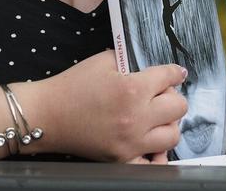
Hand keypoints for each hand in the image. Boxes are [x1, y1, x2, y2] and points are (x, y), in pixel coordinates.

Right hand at [30, 50, 186, 161]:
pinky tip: (150, 143)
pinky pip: (153, 164)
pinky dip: (157, 155)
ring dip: (167, 123)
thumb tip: (153, 68)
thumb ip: (131, 61)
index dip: (174, 73)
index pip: (169, 78)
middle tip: (160, 94)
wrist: (47, 114)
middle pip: (178, 107)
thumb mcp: (103, 61)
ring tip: (154, 117)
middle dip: (171, 96)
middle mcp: (136, 117)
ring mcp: (130, 142)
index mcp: (132, 89)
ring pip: (173, 135)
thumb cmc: (72, 86)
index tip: (175, 74)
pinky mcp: (122, 159)